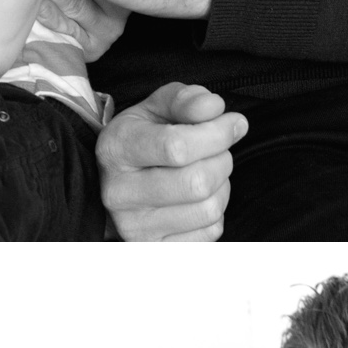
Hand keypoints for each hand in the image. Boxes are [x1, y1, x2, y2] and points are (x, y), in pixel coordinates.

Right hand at [96, 83, 246, 241]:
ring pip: (208, 209)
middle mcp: (118, 192)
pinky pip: (210, 233)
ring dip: (221, 187)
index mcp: (116, 149)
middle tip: (217, 150)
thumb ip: (186, 99)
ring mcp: (134, 226)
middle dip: (222, 160)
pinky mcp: (154, 247)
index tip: (233, 123)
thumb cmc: (144, 139)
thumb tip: (214, 107)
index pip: (177, 147)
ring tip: (206, 174)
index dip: (218, 133)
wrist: (115, 181)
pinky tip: (197, 200)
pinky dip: (215, 213)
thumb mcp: (157, 108)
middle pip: (198, 182)